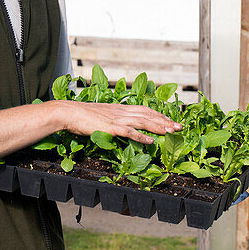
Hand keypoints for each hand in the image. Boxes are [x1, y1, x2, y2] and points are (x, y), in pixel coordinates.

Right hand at [56, 101, 180, 143]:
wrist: (69, 112)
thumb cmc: (82, 116)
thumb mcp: (102, 115)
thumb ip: (113, 120)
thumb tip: (120, 126)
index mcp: (120, 108)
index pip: (144, 109)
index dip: (158, 115)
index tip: (170, 120)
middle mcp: (122, 111)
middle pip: (148, 114)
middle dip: (165, 121)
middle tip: (179, 127)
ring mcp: (117, 118)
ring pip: (143, 121)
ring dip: (159, 127)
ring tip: (171, 132)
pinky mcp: (110, 127)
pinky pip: (129, 132)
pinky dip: (141, 136)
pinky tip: (151, 141)